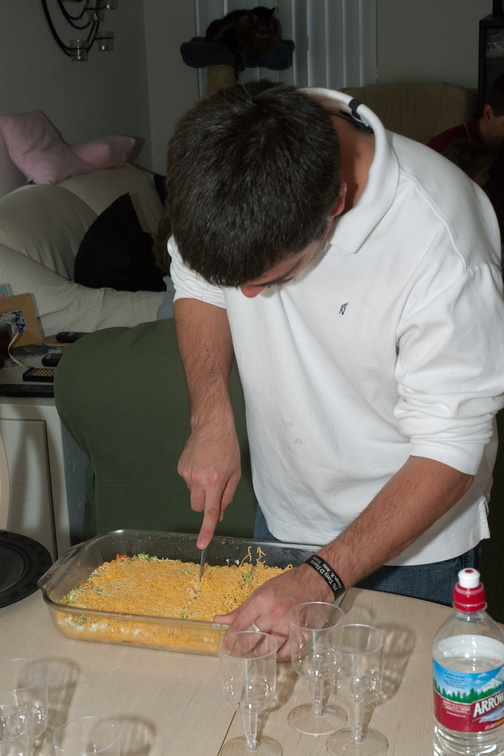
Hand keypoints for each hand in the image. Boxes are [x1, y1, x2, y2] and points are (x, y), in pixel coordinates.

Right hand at [178, 423, 240, 548]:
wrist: (211, 426)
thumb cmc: (227, 447)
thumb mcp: (234, 473)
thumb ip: (227, 496)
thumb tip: (220, 514)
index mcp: (213, 481)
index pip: (210, 512)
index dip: (207, 530)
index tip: (201, 544)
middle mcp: (197, 479)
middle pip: (198, 507)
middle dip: (206, 505)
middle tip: (216, 489)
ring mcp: (186, 473)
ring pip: (193, 494)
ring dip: (202, 489)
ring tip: (210, 470)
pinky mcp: (180, 468)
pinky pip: (188, 482)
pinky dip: (195, 479)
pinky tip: (202, 464)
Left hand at [214, 564, 333, 660]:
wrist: (315, 581)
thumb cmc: (287, 585)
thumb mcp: (261, 591)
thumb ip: (242, 609)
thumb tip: (219, 620)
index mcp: (261, 601)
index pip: (239, 625)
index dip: (230, 638)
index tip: (226, 644)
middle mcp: (272, 615)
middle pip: (250, 641)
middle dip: (240, 650)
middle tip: (237, 653)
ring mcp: (287, 626)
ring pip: (266, 650)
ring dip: (256, 655)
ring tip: (253, 653)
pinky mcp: (301, 635)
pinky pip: (284, 654)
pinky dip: (276, 656)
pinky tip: (272, 653)